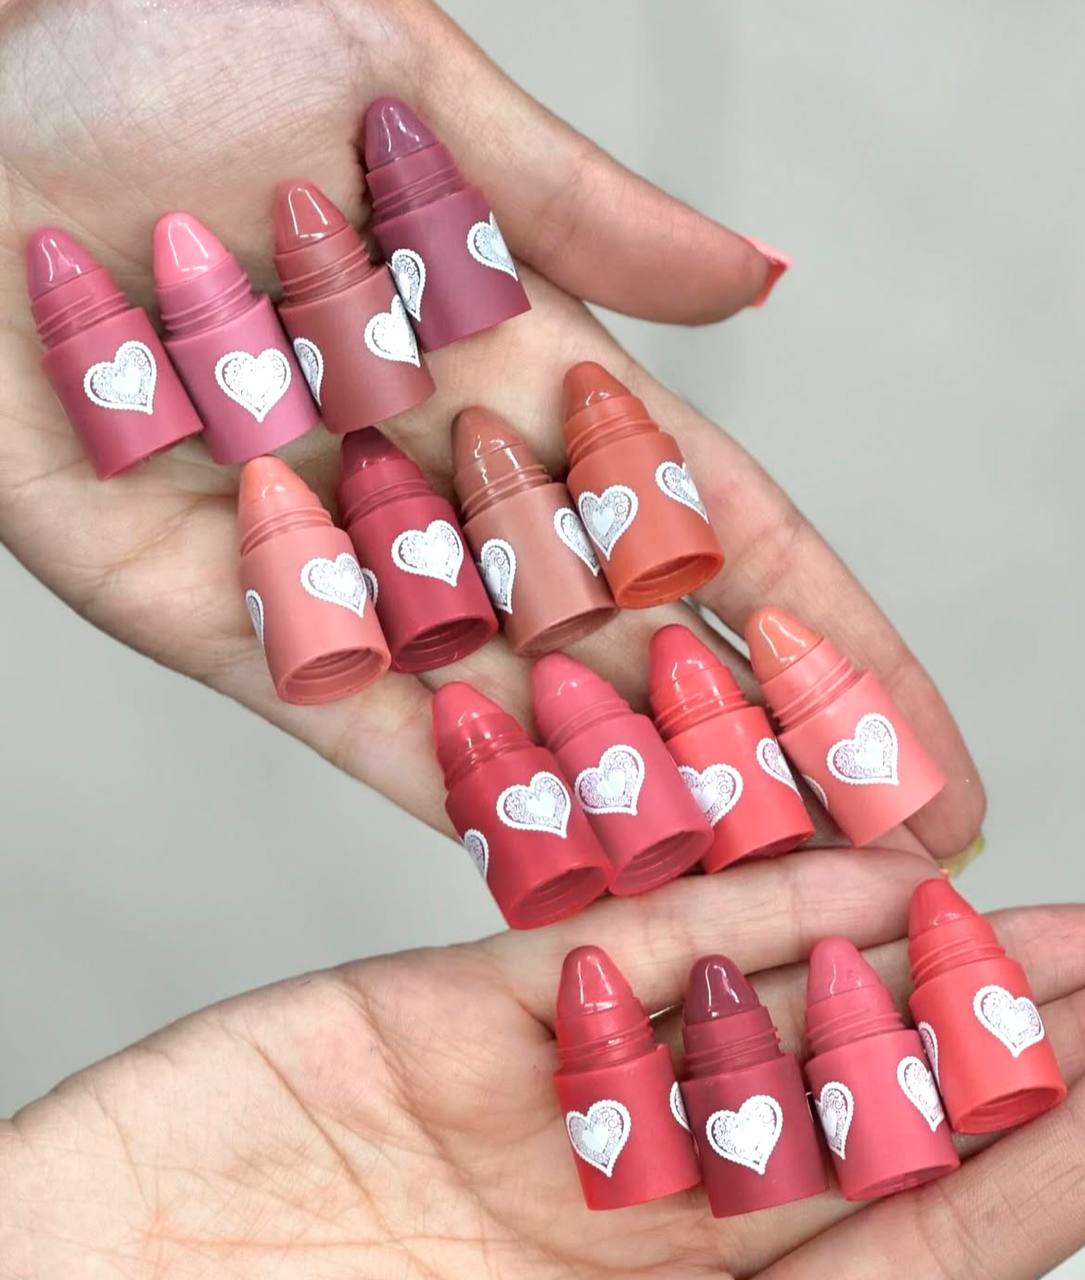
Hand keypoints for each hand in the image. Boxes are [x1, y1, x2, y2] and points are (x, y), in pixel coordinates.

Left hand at [0, 0, 982, 862]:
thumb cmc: (167, 35)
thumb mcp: (405, 84)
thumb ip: (577, 208)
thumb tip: (762, 282)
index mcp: (504, 360)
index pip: (703, 524)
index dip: (827, 639)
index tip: (925, 747)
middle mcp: (427, 476)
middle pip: (620, 640)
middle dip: (748, 748)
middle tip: (871, 863)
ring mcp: (316, 546)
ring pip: (494, 697)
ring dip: (617, 793)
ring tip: (743, 896)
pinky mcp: (182, 593)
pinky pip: (331, 707)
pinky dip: (438, 786)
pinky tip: (548, 871)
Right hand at [1, 854, 1081, 1276]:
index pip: (893, 1263)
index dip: (1016, 1184)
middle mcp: (625, 1235)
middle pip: (845, 1129)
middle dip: (981, 1055)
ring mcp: (540, 1114)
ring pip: (745, 1021)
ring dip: (878, 969)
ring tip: (1012, 919)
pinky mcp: (449, 1016)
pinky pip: (617, 955)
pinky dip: (729, 915)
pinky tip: (834, 878)